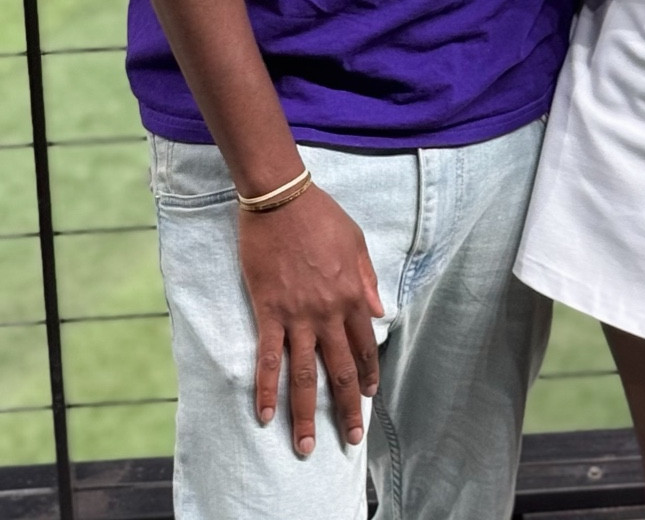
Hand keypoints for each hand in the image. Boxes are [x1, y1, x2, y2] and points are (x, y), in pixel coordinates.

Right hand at [240, 184, 382, 454]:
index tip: (368, 399)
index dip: (368, 375)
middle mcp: (329, 312)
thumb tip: (381, 313)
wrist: (282, 198)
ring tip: (305, 445)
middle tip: (348, 441)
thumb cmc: (321, 215)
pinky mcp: (269, 311)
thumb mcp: (356, 242)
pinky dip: (266, 389)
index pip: (364, 346)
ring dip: (306, 414)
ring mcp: (298, 316)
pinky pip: (268, 358)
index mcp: (353, 294)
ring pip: (305, 375)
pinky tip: (264, 414)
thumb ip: (368, 280)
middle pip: (340, 371)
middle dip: (346, 409)